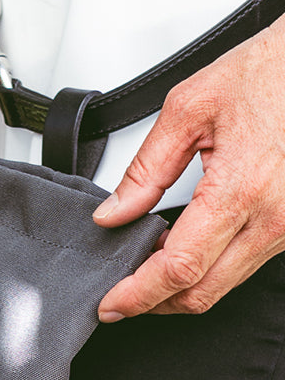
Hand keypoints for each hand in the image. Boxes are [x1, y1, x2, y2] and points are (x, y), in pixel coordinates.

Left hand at [93, 13, 284, 318]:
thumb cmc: (264, 74)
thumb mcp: (187, 110)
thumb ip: (144, 170)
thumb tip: (112, 214)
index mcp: (241, 188)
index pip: (179, 267)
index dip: (139, 295)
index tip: (111, 305)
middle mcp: (273, 216)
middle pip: (202, 291)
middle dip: (154, 302)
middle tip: (119, 297)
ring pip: (223, 284)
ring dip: (180, 286)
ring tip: (146, 267)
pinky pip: (243, 264)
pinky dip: (207, 268)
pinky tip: (183, 249)